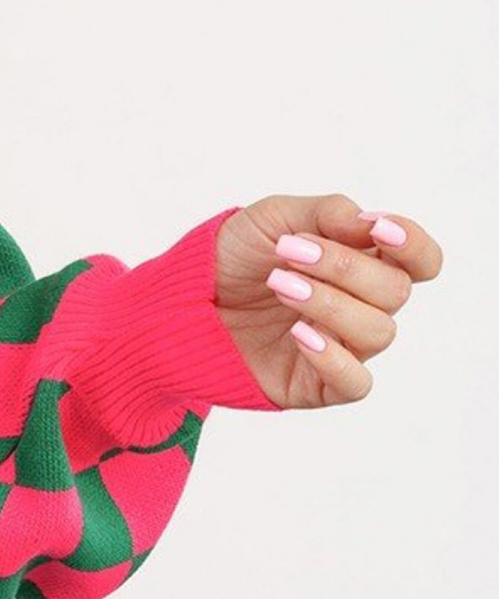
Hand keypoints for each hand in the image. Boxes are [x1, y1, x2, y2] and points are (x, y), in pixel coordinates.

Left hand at [214, 194, 441, 406]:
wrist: (179, 301)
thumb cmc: (232, 258)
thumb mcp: (271, 218)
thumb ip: (325, 213)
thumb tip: (371, 223)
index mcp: (362, 261)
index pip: (420, 261)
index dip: (414, 246)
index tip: (378, 229)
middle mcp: (360, 306)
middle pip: (396, 291)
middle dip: (344, 267)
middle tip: (288, 253)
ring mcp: (342, 346)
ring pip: (378, 332)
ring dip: (329, 302)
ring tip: (279, 284)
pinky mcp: (317, 384)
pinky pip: (356, 383)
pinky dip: (335, 358)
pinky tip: (299, 334)